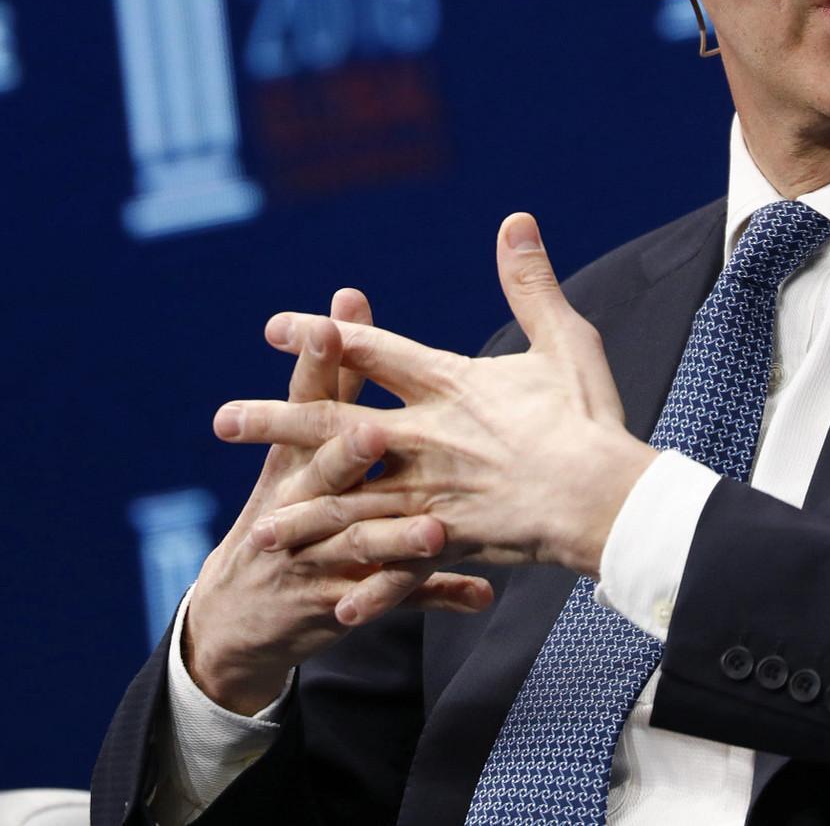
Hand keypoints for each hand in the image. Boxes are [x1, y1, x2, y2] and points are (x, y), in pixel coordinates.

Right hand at [183, 288, 493, 715]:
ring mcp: (315, 558)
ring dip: (396, 538)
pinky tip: (480, 592)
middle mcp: (299, 503)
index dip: (316, 363)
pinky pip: (394, 598)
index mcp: (295, 456)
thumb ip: (336, 374)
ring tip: (435, 529)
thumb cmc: (285, 504)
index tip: (329, 325)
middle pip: (323, 473)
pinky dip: (437, 595)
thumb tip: (351, 292)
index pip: (307, 400)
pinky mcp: (339, 604)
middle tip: (374, 434)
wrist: (237, 616)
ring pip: (360, 544)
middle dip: (345, 455)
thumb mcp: (298, 443)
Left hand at [218, 214, 660, 576]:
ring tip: (255, 530)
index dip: (322, 336)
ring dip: (303, 515)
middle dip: (277, 423)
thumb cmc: (590, 416)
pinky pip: (403, 568)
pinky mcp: (454, 540)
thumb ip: (530, 283)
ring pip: (354, 504)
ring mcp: (436, 493)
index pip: (373, 352)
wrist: (608, 495)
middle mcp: (428, 437)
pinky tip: (337, 608)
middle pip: (337, 428)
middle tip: (222, 421)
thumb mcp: (564, 339)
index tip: (276, 328)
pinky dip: (372, 588)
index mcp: (450, 386)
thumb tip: (516, 220)